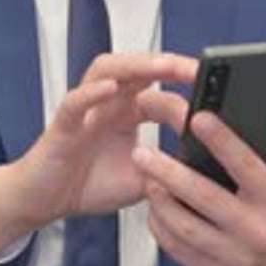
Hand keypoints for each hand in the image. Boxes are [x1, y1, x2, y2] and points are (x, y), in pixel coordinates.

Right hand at [0, 52, 196, 256]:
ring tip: (162, 65)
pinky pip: (77, 101)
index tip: (219, 87)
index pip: (162, 88)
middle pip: (139, 68)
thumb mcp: (143, 180)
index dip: (188, 86)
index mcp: (129, 110)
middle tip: (199, 68)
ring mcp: (87, 108)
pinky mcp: (64, 123)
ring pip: (109, 69)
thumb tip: (208, 171)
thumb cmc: (90, 184)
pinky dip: (92, 92)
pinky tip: (110, 87)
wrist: (47, 201)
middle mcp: (109, 101)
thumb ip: (170, 170)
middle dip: (169, 64)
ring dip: (136, 65)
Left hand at [133, 91, 265, 265]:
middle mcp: (255, 230)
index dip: (221, 140)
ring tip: (145, 177)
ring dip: (159, 200)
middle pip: (204, 197)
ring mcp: (234, 256)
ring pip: (185, 226)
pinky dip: (161, 226)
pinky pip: (179, 249)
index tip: (198, 119)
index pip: (245, 166)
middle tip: (143, 153)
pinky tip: (154, 206)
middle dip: (169, 172)